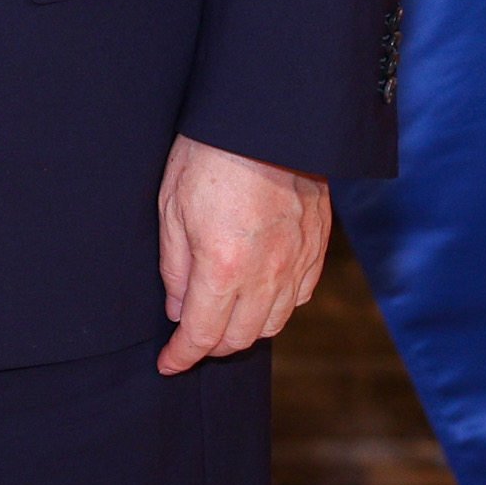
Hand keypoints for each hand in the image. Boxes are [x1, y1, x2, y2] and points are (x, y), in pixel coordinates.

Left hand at [156, 133, 329, 373]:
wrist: (266, 120)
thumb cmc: (209, 155)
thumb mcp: (171, 206)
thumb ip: (174, 266)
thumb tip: (177, 308)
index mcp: (222, 267)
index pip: (201, 333)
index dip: (182, 356)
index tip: (168, 364)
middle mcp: (265, 275)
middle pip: (240, 337)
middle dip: (211, 346)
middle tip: (191, 337)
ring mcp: (296, 263)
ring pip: (274, 323)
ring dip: (246, 331)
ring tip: (223, 321)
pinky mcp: (316, 249)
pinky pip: (299, 297)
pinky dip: (277, 308)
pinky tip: (260, 296)